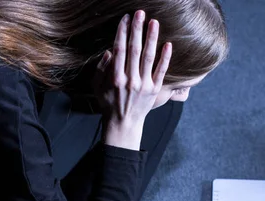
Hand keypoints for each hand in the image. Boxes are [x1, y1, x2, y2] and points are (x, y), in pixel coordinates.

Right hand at [93, 10, 171, 128]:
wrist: (123, 123)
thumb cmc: (108, 103)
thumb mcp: (97, 86)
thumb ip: (101, 68)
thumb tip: (109, 51)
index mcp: (115, 77)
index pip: (119, 49)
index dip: (122, 32)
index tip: (125, 18)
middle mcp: (130, 80)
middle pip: (134, 49)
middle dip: (137, 29)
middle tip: (140, 13)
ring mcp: (143, 85)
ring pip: (149, 57)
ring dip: (152, 38)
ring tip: (154, 22)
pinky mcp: (154, 90)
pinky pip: (161, 71)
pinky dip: (165, 58)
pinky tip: (168, 44)